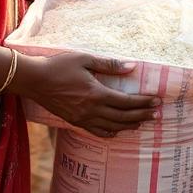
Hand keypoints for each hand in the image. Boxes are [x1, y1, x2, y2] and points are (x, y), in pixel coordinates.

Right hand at [13, 52, 159, 138]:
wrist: (35, 80)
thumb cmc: (60, 66)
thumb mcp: (86, 59)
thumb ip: (110, 65)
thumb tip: (132, 67)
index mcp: (96, 94)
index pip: (126, 102)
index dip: (143, 103)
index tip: (157, 101)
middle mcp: (91, 110)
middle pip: (122, 117)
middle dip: (142, 116)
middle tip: (157, 115)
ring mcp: (82, 118)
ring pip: (111, 127)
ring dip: (129, 126)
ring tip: (142, 122)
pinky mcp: (74, 121)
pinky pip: (96, 131)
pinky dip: (110, 133)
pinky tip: (117, 131)